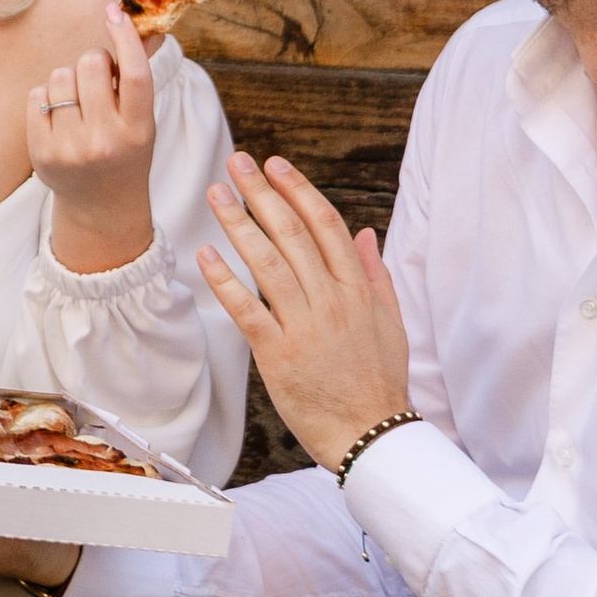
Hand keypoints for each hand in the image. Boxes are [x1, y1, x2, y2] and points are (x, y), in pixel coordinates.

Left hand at [30, 2, 157, 272]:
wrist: (102, 207)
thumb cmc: (125, 153)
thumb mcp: (142, 121)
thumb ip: (135, 79)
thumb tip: (135, 22)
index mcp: (138, 130)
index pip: (134, 74)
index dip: (124, 37)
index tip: (114, 11)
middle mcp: (104, 140)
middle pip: (91, 63)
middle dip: (94, 62)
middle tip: (99, 83)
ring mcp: (70, 148)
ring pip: (60, 75)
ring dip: (69, 80)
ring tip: (79, 104)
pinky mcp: (41, 152)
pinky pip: (36, 94)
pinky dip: (47, 97)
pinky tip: (59, 117)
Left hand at [197, 153, 410, 471]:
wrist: (370, 433)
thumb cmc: (379, 380)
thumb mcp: (390, 322)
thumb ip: (374, 274)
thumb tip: (364, 233)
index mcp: (357, 289)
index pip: (326, 225)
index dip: (299, 191)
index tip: (276, 165)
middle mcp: (332, 300)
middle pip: (293, 234)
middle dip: (262, 193)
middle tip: (236, 163)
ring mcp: (305, 326)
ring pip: (268, 264)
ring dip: (240, 224)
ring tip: (216, 194)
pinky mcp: (279, 355)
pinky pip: (248, 310)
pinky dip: (226, 281)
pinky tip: (206, 254)